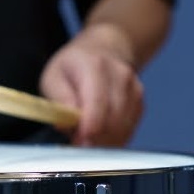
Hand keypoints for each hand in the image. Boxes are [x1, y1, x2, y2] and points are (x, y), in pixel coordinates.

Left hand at [39, 23, 144, 146]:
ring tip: (85, 137)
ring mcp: (133, 89)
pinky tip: (99, 137)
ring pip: (121, 129)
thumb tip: (67, 123)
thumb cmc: (74, 67)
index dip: (88, 129)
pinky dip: (112, 140)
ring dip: (102, 141)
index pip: (97, 103)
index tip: (77, 142)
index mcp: (94, 66)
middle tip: (76, 143)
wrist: (104, 50)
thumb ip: (59, 101)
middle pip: (112, 120)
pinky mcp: (139, 103)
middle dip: (93, 139)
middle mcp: (120, 76)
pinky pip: (128, 130)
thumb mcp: (53, 78)